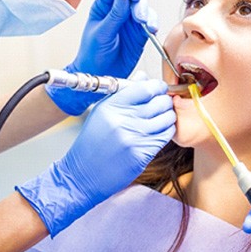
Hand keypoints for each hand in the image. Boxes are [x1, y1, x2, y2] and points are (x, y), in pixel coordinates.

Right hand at [16, 79, 174, 235]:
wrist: (82, 175)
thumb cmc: (92, 142)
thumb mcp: (102, 112)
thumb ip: (124, 93)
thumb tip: (143, 76)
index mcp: (112, 107)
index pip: (146, 88)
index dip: (157, 86)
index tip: (159, 88)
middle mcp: (123, 121)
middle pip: (160, 102)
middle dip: (165, 100)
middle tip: (163, 103)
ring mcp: (134, 138)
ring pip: (167, 118)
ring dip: (168, 116)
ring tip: (161, 117)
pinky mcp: (142, 154)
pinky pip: (166, 136)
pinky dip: (167, 131)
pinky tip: (159, 131)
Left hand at [46, 0, 157, 114]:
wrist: (99, 75)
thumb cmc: (92, 55)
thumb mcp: (101, 33)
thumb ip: (113, 15)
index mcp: (103, 7)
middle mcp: (118, 11)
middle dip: (139, 4)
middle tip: (139, 16)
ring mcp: (130, 22)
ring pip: (144, 8)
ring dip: (148, 14)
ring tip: (146, 25)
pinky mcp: (140, 33)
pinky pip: (151, 23)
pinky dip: (153, 24)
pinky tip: (151, 30)